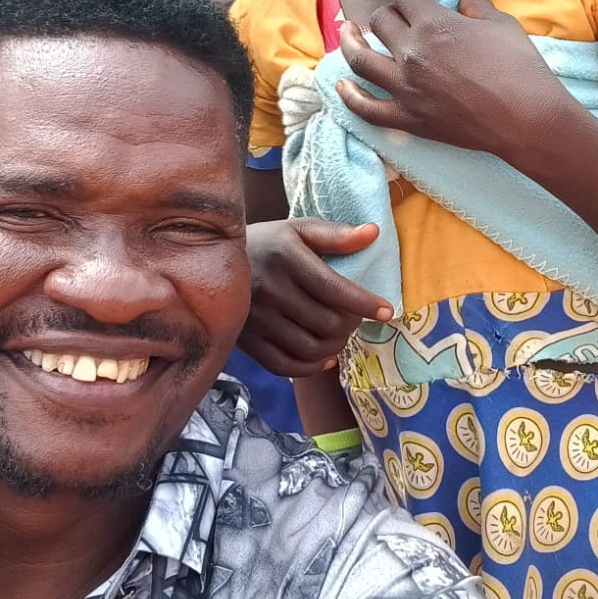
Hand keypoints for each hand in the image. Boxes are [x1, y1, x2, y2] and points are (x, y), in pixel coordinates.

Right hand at [240, 219, 393, 376]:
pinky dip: (312, 368)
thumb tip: (374, 233)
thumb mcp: (300, 230)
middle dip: (351, 324)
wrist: (211, 260)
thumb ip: (337, 234)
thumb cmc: (269, 244)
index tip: (387, 312)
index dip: (365, 304)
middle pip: (326, 323)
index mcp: (286, 257)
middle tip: (355, 317)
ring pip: (310, 348)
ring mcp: (256, 319)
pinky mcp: (246, 341)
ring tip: (341, 334)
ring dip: (336, 346)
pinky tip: (326, 358)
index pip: (334, 289)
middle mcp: (269, 289)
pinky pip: (285, 366)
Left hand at [334, 0, 565, 158]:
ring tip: (349, 33)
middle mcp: (412, 52)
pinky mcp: (407, 118)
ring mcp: (405, 87)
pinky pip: (367, 108)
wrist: (526, 119)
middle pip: (381, 21)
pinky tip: (342, 84)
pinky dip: (350, 96)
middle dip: (386, 13)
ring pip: (360, 58)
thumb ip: (477, 2)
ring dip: (351, 42)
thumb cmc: (519, 68)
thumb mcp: (501, 25)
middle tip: (392, 16)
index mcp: (434, 23)